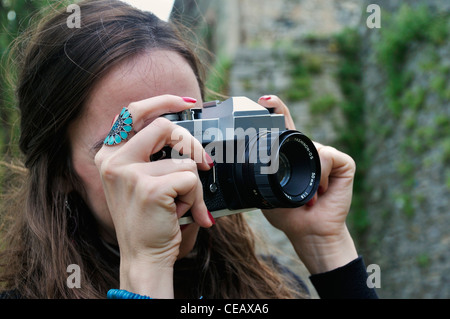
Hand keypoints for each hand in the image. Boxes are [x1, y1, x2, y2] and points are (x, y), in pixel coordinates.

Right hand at [94, 95, 213, 296]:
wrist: (143, 257)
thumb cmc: (148, 218)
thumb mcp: (141, 180)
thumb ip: (153, 153)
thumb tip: (187, 133)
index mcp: (110, 154)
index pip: (134, 111)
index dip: (163, 101)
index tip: (188, 102)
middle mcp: (113, 159)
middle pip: (165, 125)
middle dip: (192, 143)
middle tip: (205, 163)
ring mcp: (129, 173)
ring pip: (184, 159)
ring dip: (194, 185)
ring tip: (183, 204)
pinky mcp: (149, 188)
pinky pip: (191, 179)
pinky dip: (197, 198)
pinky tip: (184, 212)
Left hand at [258, 95, 357, 273]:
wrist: (308, 231)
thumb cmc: (286, 212)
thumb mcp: (265, 191)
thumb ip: (258, 174)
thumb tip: (243, 162)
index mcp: (291, 156)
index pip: (283, 127)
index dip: (276, 110)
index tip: (263, 99)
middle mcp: (310, 152)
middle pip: (297, 131)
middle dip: (282, 118)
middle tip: (267, 104)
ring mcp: (328, 156)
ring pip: (312, 147)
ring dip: (305, 172)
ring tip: (306, 194)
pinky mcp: (345, 163)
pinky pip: (327, 157)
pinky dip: (321, 174)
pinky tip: (320, 190)